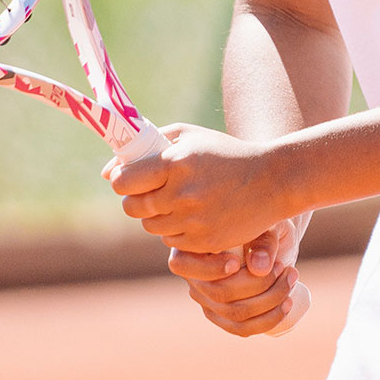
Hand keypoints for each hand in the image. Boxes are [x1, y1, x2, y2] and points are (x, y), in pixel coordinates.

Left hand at [107, 123, 291, 253]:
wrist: (270, 181)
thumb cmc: (224, 153)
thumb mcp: (189, 136)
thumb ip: (146, 144)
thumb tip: (108, 171)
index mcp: (174, 162)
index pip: (124, 182)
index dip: (123, 181)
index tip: (132, 179)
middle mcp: (181, 193)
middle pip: (132, 208)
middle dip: (137, 200)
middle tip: (155, 192)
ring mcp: (194, 221)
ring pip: (152, 227)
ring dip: (159, 216)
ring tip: (181, 201)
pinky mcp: (205, 242)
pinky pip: (173, 242)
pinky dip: (178, 231)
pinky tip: (196, 215)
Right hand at [167, 222, 304, 336]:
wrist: (274, 235)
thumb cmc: (264, 222)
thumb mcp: (265, 223)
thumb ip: (263, 240)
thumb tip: (259, 268)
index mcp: (191, 247)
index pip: (183, 266)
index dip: (210, 268)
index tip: (237, 262)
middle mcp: (195, 277)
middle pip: (218, 293)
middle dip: (258, 284)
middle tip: (285, 266)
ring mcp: (208, 300)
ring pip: (234, 313)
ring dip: (269, 301)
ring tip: (292, 278)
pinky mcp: (226, 316)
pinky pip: (242, 329)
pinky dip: (268, 320)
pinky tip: (287, 304)